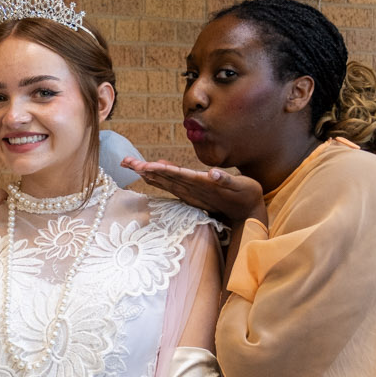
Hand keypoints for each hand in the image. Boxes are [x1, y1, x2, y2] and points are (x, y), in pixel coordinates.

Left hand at [121, 159, 265, 224]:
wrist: (249, 214)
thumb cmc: (247, 197)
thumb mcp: (241, 187)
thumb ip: (226, 180)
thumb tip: (214, 173)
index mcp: (201, 185)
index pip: (175, 176)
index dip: (158, 170)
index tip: (142, 166)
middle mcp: (193, 190)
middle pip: (164, 178)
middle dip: (145, 170)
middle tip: (125, 161)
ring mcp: (192, 193)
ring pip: (167, 181)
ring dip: (149, 173)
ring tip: (132, 165)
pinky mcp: (195, 194)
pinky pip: (175, 184)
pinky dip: (164, 176)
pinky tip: (156, 169)